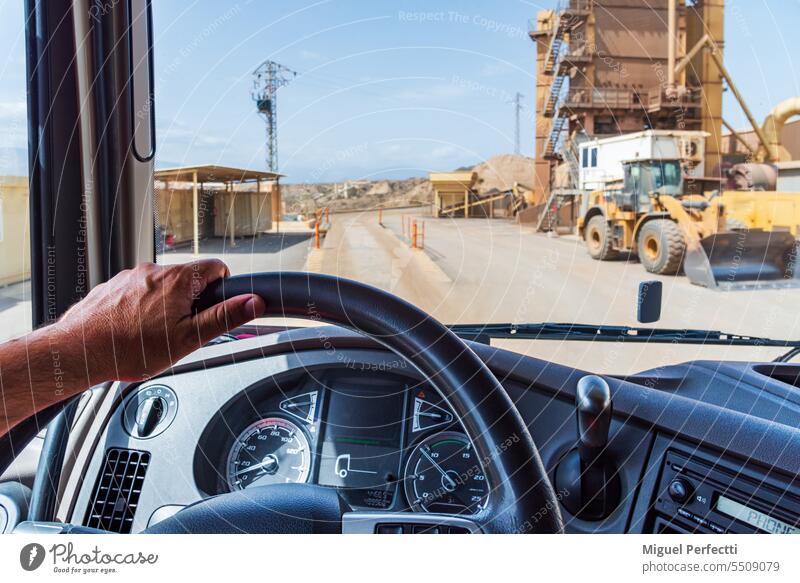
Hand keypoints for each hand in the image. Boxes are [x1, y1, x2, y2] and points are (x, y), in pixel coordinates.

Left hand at [52, 260, 264, 381]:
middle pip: (189, 279)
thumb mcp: (189, 338)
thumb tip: (254, 302)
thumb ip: (224, 317)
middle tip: (183, 331)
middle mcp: (154, 271)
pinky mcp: (112, 287)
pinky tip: (133, 332)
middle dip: (192, 302)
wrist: (79, 351)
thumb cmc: (131, 348)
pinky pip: (138, 293)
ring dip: (165, 306)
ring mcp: (130, 277)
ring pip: (162, 287)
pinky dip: (141, 309)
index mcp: (178, 279)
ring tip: (154, 336)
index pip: (216, 267)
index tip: (215, 309)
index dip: (222, 289)